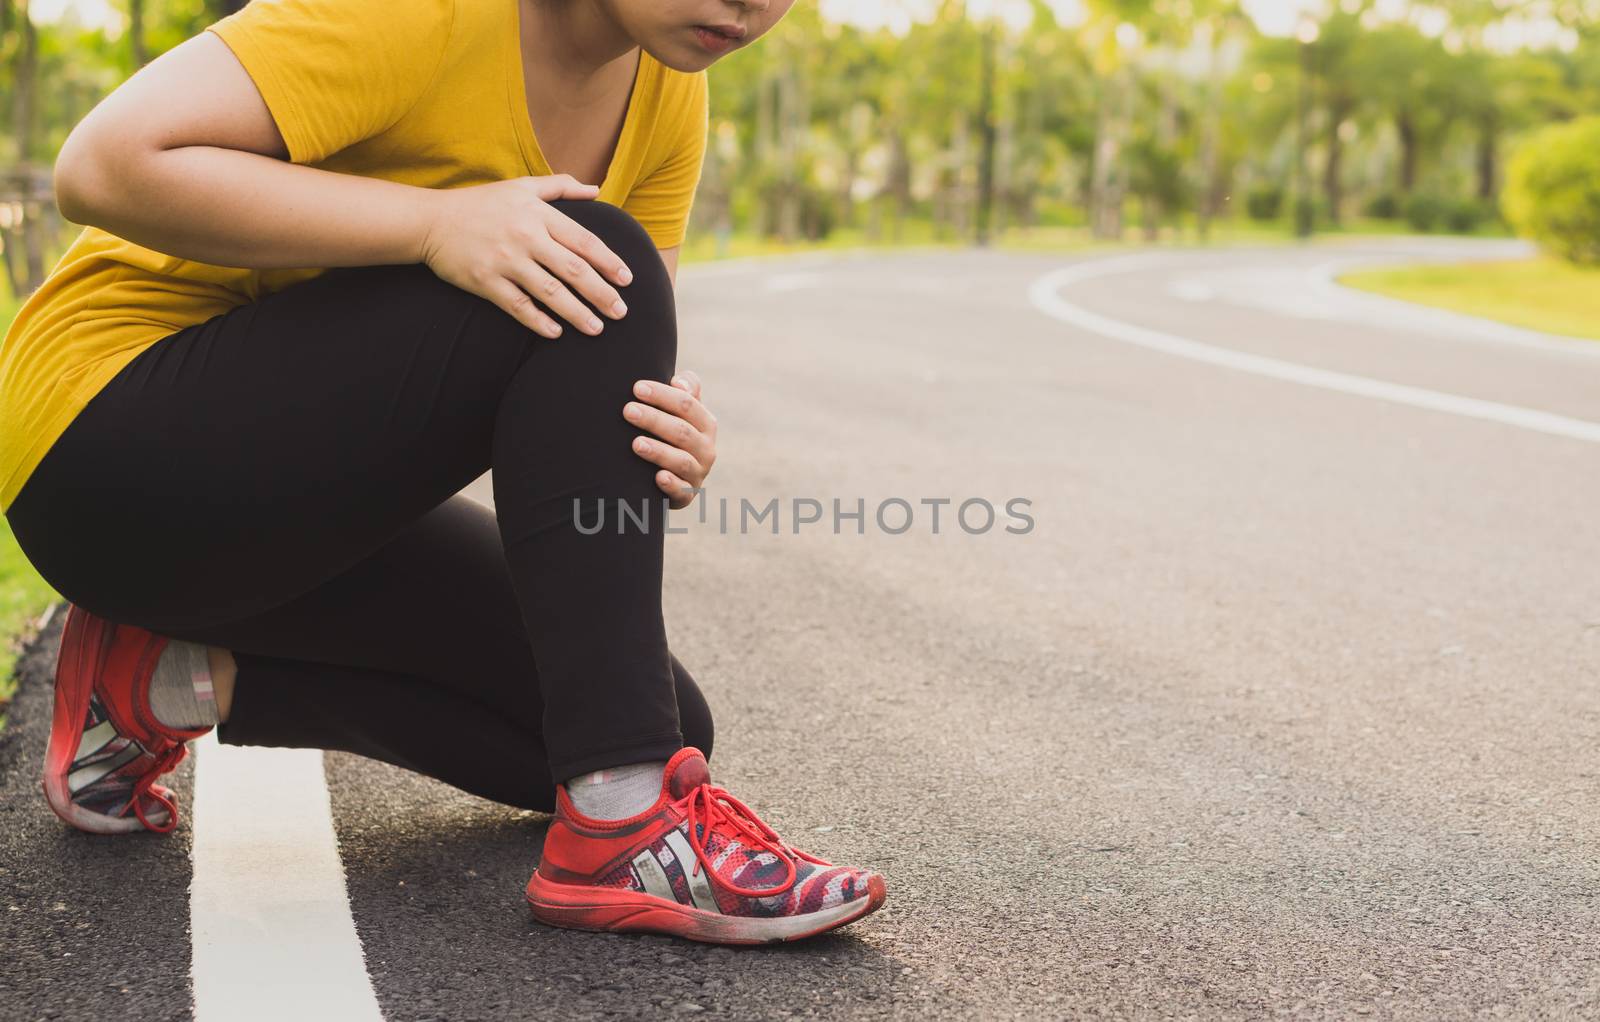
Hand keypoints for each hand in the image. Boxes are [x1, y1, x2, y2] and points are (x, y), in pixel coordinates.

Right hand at [417, 175, 633, 338]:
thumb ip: (560, 187)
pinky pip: (519, 306)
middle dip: (601, 293)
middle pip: (573, 270)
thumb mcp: (521, 187)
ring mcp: (505, 260)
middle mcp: (525, 237)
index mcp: (538, 214)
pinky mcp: (485, 282)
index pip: (583, 240)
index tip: (627, 280)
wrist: (431, 221)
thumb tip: (596, 189)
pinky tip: (556, 332)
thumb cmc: (482, 204)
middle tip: (621, 312)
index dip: (609, 262)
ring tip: (596, 328)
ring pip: (550, 292)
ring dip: (577, 313)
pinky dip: (539, 321)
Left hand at [623, 371, 716, 509]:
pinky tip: (658, 477)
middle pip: (682, 431)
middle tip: (628, 411)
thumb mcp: (683, 411)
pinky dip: (672, 484)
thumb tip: (678, 382)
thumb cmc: (672, 433)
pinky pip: (682, 491)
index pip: (687, 404)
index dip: (662, 395)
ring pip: (681, 461)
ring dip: (658, 451)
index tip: (637, 388)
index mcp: (706, 424)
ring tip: (635, 443)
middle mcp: (707, 448)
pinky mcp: (687, 495)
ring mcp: (698, 473)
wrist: (675, 475)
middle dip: (654, 420)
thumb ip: (686, 389)